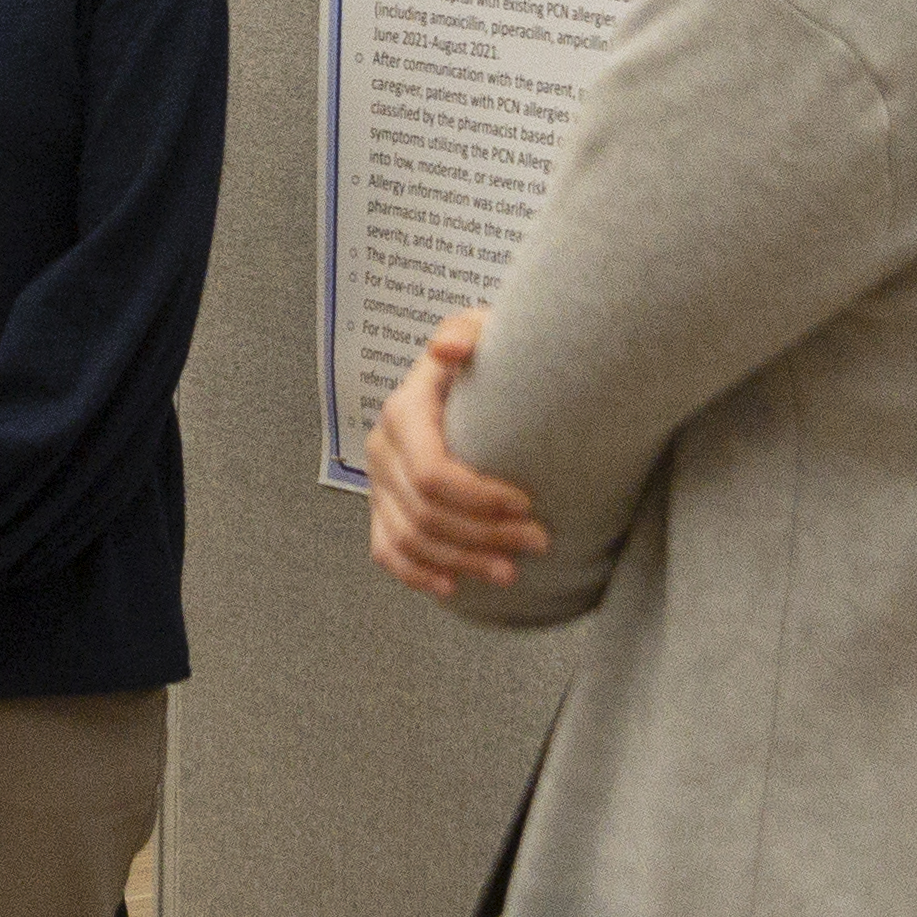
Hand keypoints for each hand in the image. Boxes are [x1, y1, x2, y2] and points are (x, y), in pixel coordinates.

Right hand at [366, 309, 548, 596]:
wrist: (470, 378)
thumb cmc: (487, 356)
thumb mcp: (480, 329)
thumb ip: (465, 332)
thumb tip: (447, 352)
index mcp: (403, 411)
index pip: (433, 473)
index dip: (480, 498)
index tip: (528, 502)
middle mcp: (382, 449)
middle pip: (427, 514)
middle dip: (485, 534)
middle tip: (539, 539)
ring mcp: (377, 482)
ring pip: (411, 540)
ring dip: (462, 561)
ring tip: (511, 570)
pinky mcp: (382, 506)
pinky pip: (388, 552)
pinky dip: (418, 574)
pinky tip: (453, 586)